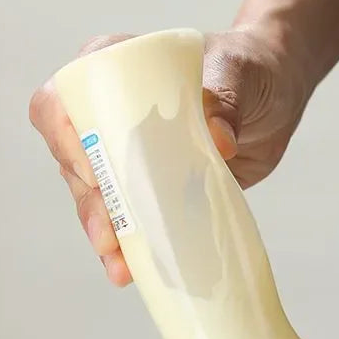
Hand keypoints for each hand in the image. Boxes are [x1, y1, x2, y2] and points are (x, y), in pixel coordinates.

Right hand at [28, 27, 312, 285]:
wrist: (278, 97)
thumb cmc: (249, 68)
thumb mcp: (238, 74)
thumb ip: (226, 100)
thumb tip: (219, 140)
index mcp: (110, 72)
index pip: (61, 105)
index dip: (65, 142)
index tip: (93, 173)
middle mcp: (108, 115)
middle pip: (75, 164)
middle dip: (89, 205)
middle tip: (108, 237)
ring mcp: (128, 156)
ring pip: (99, 199)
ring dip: (106, 234)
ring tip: (120, 266)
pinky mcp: (153, 189)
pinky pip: (132, 219)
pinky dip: (132, 246)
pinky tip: (134, 270)